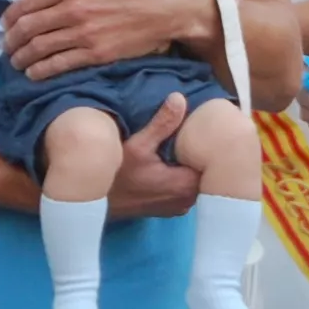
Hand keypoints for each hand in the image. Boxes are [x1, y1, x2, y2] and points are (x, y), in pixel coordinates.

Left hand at [1, 0, 212, 82]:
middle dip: (11, 40)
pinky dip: (41, 72)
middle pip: (28, 29)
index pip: (26, 3)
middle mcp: (72, 8)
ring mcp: (84, 33)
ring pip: (40, 49)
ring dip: (22, 59)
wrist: (171, 3)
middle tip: (7, 47)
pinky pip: (60, 65)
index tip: (6, 25)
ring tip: (17, 63)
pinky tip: (34, 74)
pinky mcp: (97, 54)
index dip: (10, 17)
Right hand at [105, 93, 199, 220]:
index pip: (212, 161)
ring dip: (190, 166)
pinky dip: (182, 177)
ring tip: (184, 147)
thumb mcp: (137, 145)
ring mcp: (180, 206)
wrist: (97, 202)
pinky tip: (173, 164)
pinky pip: (186, 189)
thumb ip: (162, 124)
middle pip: (205, 171)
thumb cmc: (117, 175)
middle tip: (192, 134)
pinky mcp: (172, 209)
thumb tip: (179, 98)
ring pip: (196, 181)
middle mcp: (188, 199)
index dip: (207, 144)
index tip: (200, 131)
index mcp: (187, 184)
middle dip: (199, 154)